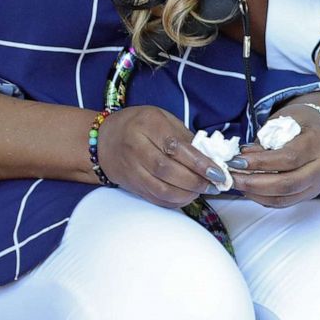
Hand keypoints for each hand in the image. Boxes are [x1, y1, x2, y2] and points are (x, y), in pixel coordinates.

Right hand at [97, 106, 227, 207]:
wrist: (103, 141)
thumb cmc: (137, 125)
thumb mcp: (161, 118)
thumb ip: (184, 136)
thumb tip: (209, 156)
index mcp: (147, 125)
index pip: (175, 147)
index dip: (198, 162)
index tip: (217, 171)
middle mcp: (136, 147)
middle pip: (168, 170)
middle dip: (195, 180)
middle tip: (213, 183)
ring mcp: (132, 169)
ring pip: (161, 188)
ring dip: (187, 193)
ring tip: (202, 190)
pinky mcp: (133, 186)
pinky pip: (156, 199)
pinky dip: (175, 201)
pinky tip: (188, 196)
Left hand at [231, 107, 319, 207]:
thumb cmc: (299, 122)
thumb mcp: (281, 121)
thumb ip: (264, 141)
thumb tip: (242, 158)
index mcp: (317, 141)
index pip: (288, 158)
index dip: (261, 162)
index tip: (238, 161)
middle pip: (288, 183)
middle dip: (255, 183)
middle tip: (232, 177)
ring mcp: (319, 183)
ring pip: (285, 197)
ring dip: (256, 193)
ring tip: (237, 183)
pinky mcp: (311, 193)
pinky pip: (285, 202)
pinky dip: (264, 198)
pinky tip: (249, 189)